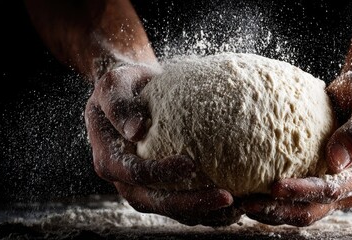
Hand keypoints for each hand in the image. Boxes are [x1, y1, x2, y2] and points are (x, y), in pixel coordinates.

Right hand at [85, 64, 241, 225]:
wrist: (129, 94)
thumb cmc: (122, 84)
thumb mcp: (113, 85)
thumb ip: (118, 105)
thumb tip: (136, 130)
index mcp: (110, 161)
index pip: (137, 173)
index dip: (163, 172)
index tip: (192, 165)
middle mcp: (127, 184)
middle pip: (161, 202)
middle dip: (194, 204)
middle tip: (229, 198)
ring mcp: (147, 191)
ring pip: (177, 212)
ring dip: (209, 214)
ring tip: (241, 207)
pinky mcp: (166, 190)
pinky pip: (189, 205)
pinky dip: (213, 208)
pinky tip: (241, 201)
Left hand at [242, 71, 351, 225]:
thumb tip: (336, 161)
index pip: (332, 190)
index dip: (303, 191)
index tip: (274, 186)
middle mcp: (351, 189)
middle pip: (312, 210)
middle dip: (279, 210)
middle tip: (246, 203)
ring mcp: (334, 190)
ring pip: (302, 212)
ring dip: (272, 212)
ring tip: (241, 203)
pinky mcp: (317, 183)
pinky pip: (295, 200)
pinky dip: (273, 201)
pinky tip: (248, 192)